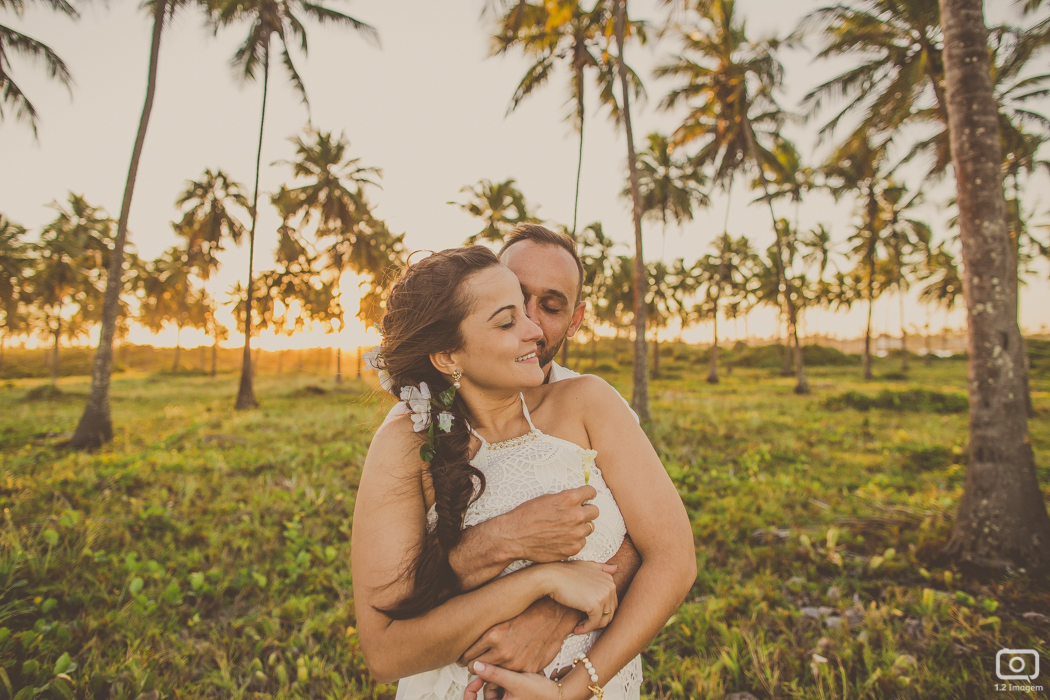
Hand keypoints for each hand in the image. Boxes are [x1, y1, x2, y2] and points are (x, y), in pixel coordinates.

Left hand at [459, 598, 578, 672]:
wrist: (555, 613)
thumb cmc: (529, 611)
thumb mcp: (502, 617)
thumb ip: (485, 633)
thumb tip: (470, 642)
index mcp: (493, 635)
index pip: (467, 655)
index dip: (465, 657)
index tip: (466, 657)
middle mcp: (503, 651)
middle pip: (475, 668)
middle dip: (475, 665)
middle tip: (477, 661)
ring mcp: (516, 662)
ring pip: (491, 676)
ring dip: (491, 671)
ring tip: (494, 663)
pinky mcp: (528, 669)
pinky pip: (510, 678)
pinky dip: (508, 674)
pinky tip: (510, 664)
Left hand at [464, 661, 560, 699]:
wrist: (558, 694)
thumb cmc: (541, 693)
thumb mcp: (516, 681)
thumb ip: (495, 674)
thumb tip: (477, 666)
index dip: (471, 692)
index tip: (476, 679)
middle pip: (485, 694)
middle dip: (490, 683)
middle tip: (500, 673)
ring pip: (492, 690)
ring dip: (498, 680)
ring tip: (512, 675)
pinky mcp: (511, 697)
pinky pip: (501, 689)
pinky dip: (504, 682)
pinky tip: (514, 676)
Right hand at [499, 486, 599, 562]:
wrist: (514, 536)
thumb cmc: (526, 515)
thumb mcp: (546, 498)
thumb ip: (566, 499)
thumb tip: (578, 500)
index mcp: (569, 499)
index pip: (591, 492)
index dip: (587, 495)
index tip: (584, 498)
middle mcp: (576, 516)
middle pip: (595, 511)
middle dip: (586, 511)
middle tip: (574, 514)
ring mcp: (576, 534)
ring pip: (589, 528)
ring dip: (580, 527)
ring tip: (565, 528)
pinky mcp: (572, 549)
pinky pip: (582, 542)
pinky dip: (574, 540)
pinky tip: (561, 538)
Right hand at [543, 561, 617, 634]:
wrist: (552, 576)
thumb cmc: (565, 572)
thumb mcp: (587, 566)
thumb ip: (602, 568)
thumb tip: (616, 568)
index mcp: (609, 579)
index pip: (611, 603)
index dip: (600, 611)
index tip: (587, 615)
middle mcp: (610, 586)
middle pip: (610, 612)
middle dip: (597, 620)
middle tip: (584, 623)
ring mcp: (604, 595)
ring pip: (604, 620)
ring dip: (592, 626)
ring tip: (580, 627)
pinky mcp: (595, 605)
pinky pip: (594, 623)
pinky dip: (585, 628)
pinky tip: (576, 629)